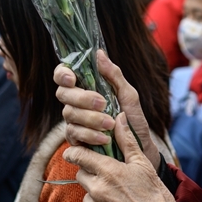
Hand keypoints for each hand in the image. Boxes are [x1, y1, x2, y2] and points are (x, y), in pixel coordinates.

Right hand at [54, 50, 160, 168]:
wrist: (139, 147)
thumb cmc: (133, 118)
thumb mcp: (128, 95)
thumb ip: (113, 75)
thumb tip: (99, 53)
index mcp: (86, 87)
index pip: (63, 75)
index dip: (62, 74)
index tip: (72, 78)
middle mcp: (76, 103)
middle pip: (63, 94)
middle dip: (82, 98)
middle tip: (103, 104)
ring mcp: (74, 121)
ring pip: (69, 114)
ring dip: (90, 119)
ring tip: (110, 124)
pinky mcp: (76, 139)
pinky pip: (74, 134)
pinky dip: (90, 135)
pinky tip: (104, 139)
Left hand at [63, 142, 174, 201]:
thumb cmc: (156, 196)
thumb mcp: (144, 165)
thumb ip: (127, 141)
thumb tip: (119, 118)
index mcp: (109, 172)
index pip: (79, 156)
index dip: (75, 152)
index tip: (74, 153)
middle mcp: (97, 191)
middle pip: (82, 176)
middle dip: (92, 175)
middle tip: (111, 180)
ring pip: (87, 197)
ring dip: (97, 197)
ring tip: (119, 201)